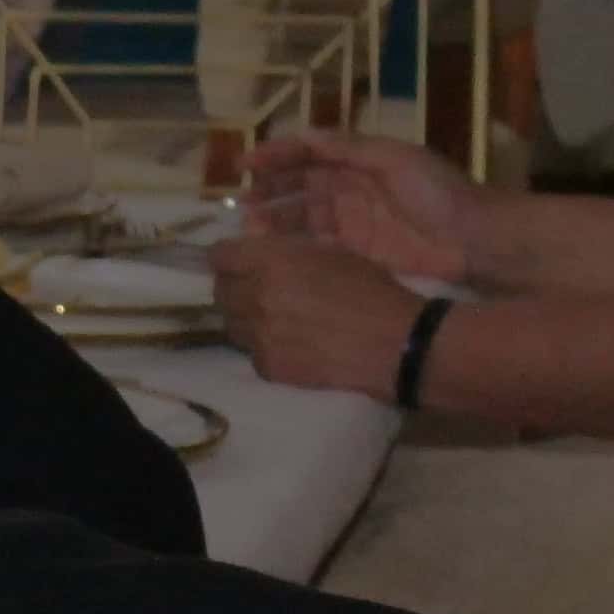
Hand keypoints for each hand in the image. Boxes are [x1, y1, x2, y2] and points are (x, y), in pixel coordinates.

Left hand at [209, 234, 433, 400]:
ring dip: (245, 318)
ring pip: (232, 324)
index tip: (237, 261)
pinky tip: (288, 344)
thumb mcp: (333, 252)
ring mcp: (259, 335)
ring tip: (272, 318)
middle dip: (234, 287)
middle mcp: (256, 296)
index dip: (228, 257)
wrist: (393, 343)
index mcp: (272, 261)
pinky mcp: (268, 366)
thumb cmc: (371, 289)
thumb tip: (262, 247)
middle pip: (220, 292)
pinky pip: (251, 352)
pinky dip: (263, 347)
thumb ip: (290, 250)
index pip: (221, 256)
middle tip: (256, 290)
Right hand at [242, 124, 490, 278]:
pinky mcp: (356, 254)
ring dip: (276, 223)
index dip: (275, 157)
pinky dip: (294, 249)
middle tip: (242, 208)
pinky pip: (317, 248)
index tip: (243, 167)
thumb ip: (350, 147)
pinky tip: (274, 255)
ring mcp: (352, 223)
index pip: (308, 154)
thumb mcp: (396, 159)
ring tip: (251, 233)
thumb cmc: (438, 194)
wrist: (475, 240)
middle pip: (298, 187)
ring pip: (302, 218)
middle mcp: (351, 188)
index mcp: (359, 161)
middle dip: (268, 194)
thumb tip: (304, 135)